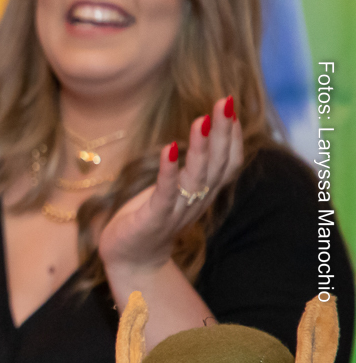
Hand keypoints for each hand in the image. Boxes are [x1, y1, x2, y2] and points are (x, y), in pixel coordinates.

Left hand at [99, 96, 242, 274]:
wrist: (130, 260)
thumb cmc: (150, 218)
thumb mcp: (175, 191)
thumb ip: (190, 169)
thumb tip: (199, 136)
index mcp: (203, 194)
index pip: (228, 163)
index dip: (231, 135)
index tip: (230, 106)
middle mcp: (196, 201)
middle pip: (217, 165)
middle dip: (222, 132)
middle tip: (225, 102)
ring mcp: (177, 211)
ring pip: (196, 177)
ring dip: (200, 147)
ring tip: (201, 120)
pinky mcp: (154, 219)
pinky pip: (165, 193)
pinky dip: (169, 170)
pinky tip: (170, 148)